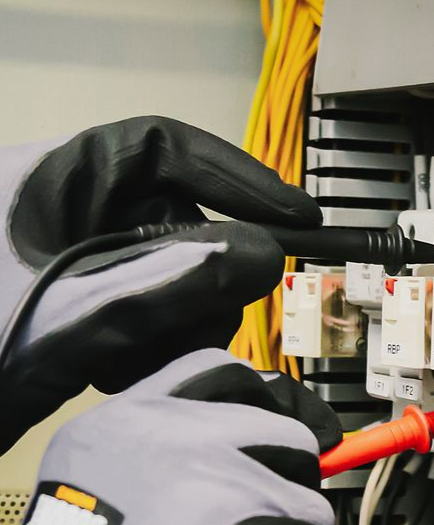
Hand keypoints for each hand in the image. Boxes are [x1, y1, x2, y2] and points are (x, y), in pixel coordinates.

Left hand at [0, 116, 319, 451]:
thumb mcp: (69, 319)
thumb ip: (167, 283)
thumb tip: (262, 255)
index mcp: (46, 181)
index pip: (160, 148)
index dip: (237, 178)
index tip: (297, 219)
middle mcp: (60, 213)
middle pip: (172, 220)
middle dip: (200, 277)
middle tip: (199, 327)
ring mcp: (64, 264)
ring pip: (164, 275)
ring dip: (175, 322)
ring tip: (136, 366)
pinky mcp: (70, 311)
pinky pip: (140, 312)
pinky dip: (149, 344)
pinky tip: (118, 376)